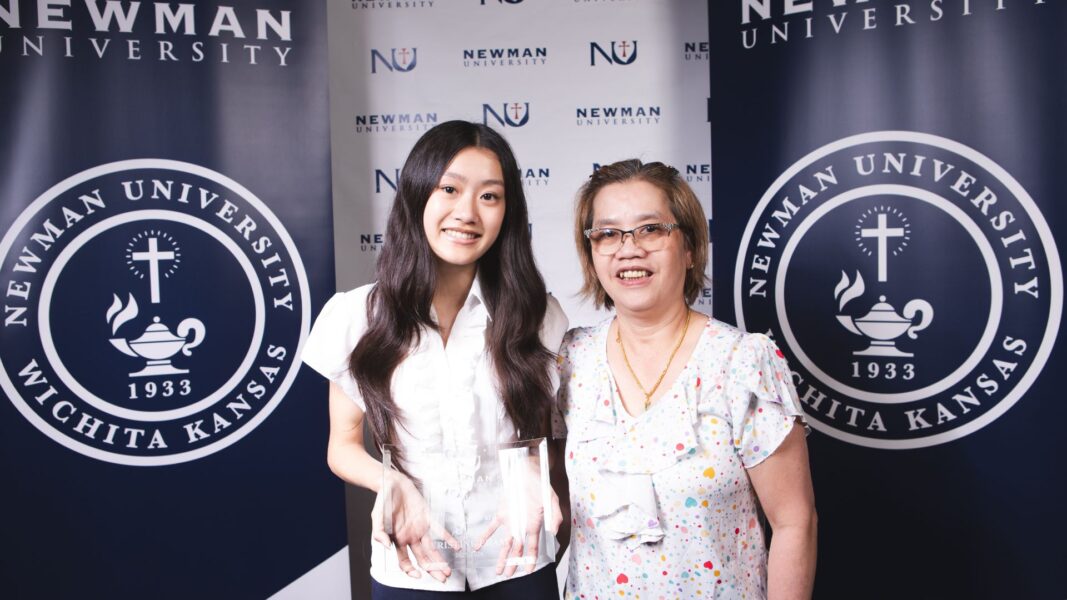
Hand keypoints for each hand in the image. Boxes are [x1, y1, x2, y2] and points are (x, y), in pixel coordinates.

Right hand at [371, 472, 460, 582]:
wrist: (391, 483)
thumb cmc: (382, 502)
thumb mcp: (376, 518)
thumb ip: (379, 533)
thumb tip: (387, 547)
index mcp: (398, 540)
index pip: (405, 562)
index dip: (411, 571)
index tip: (418, 576)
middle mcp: (410, 537)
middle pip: (422, 559)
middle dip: (432, 570)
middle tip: (443, 578)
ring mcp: (420, 528)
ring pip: (432, 549)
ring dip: (440, 560)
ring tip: (448, 570)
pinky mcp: (428, 517)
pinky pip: (440, 530)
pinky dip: (448, 539)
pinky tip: (456, 547)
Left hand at [472, 458, 562, 576]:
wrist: (528, 472)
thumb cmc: (541, 485)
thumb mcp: (552, 499)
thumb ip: (555, 516)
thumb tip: (553, 531)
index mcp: (534, 525)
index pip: (532, 546)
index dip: (530, 559)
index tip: (528, 570)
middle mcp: (522, 526)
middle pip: (517, 549)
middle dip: (513, 562)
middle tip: (508, 575)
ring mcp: (511, 521)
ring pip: (505, 543)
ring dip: (502, 556)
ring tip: (498, 570)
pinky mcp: (502, 513)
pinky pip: (492, 527)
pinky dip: (485, 537)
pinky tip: (478, 546)